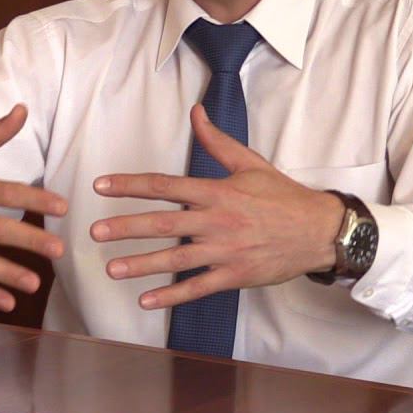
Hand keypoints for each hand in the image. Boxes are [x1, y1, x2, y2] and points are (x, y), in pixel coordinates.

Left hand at [90, 104, 343, 309]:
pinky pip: (197, 287)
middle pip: (163, 223)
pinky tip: (145, 300)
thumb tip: (196, 112)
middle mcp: (217, 220)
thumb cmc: (283, 196)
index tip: (102, 186)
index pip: (166, 185)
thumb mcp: (250, 163)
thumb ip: (217, 142)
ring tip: (111, 268)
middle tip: (95, 233)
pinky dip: (171, 295)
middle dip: (126, 227)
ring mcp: (225, 251)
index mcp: (217, 191)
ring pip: (175, 258)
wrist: (317, 230)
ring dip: (141, 264)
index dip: (131, 185)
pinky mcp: (234, 275)